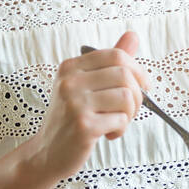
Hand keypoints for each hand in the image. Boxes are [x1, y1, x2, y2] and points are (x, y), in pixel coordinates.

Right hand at [23, 30, 152, 183]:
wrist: (47, 153)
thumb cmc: (70, 118)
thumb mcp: (84, 85)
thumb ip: (109, 62)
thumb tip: (133, 35)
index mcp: (71, 67)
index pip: (116, 55)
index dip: (137, 70)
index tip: (141, 86)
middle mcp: (70, 81)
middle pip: (125, 75)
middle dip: (137, 95)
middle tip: (128, 110)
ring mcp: (75, 103)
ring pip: (126, 97)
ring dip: (129, 114)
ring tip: (116, 122)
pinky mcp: (83, 125)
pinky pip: (120, 120)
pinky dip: (121, 129)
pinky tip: (108, 133)